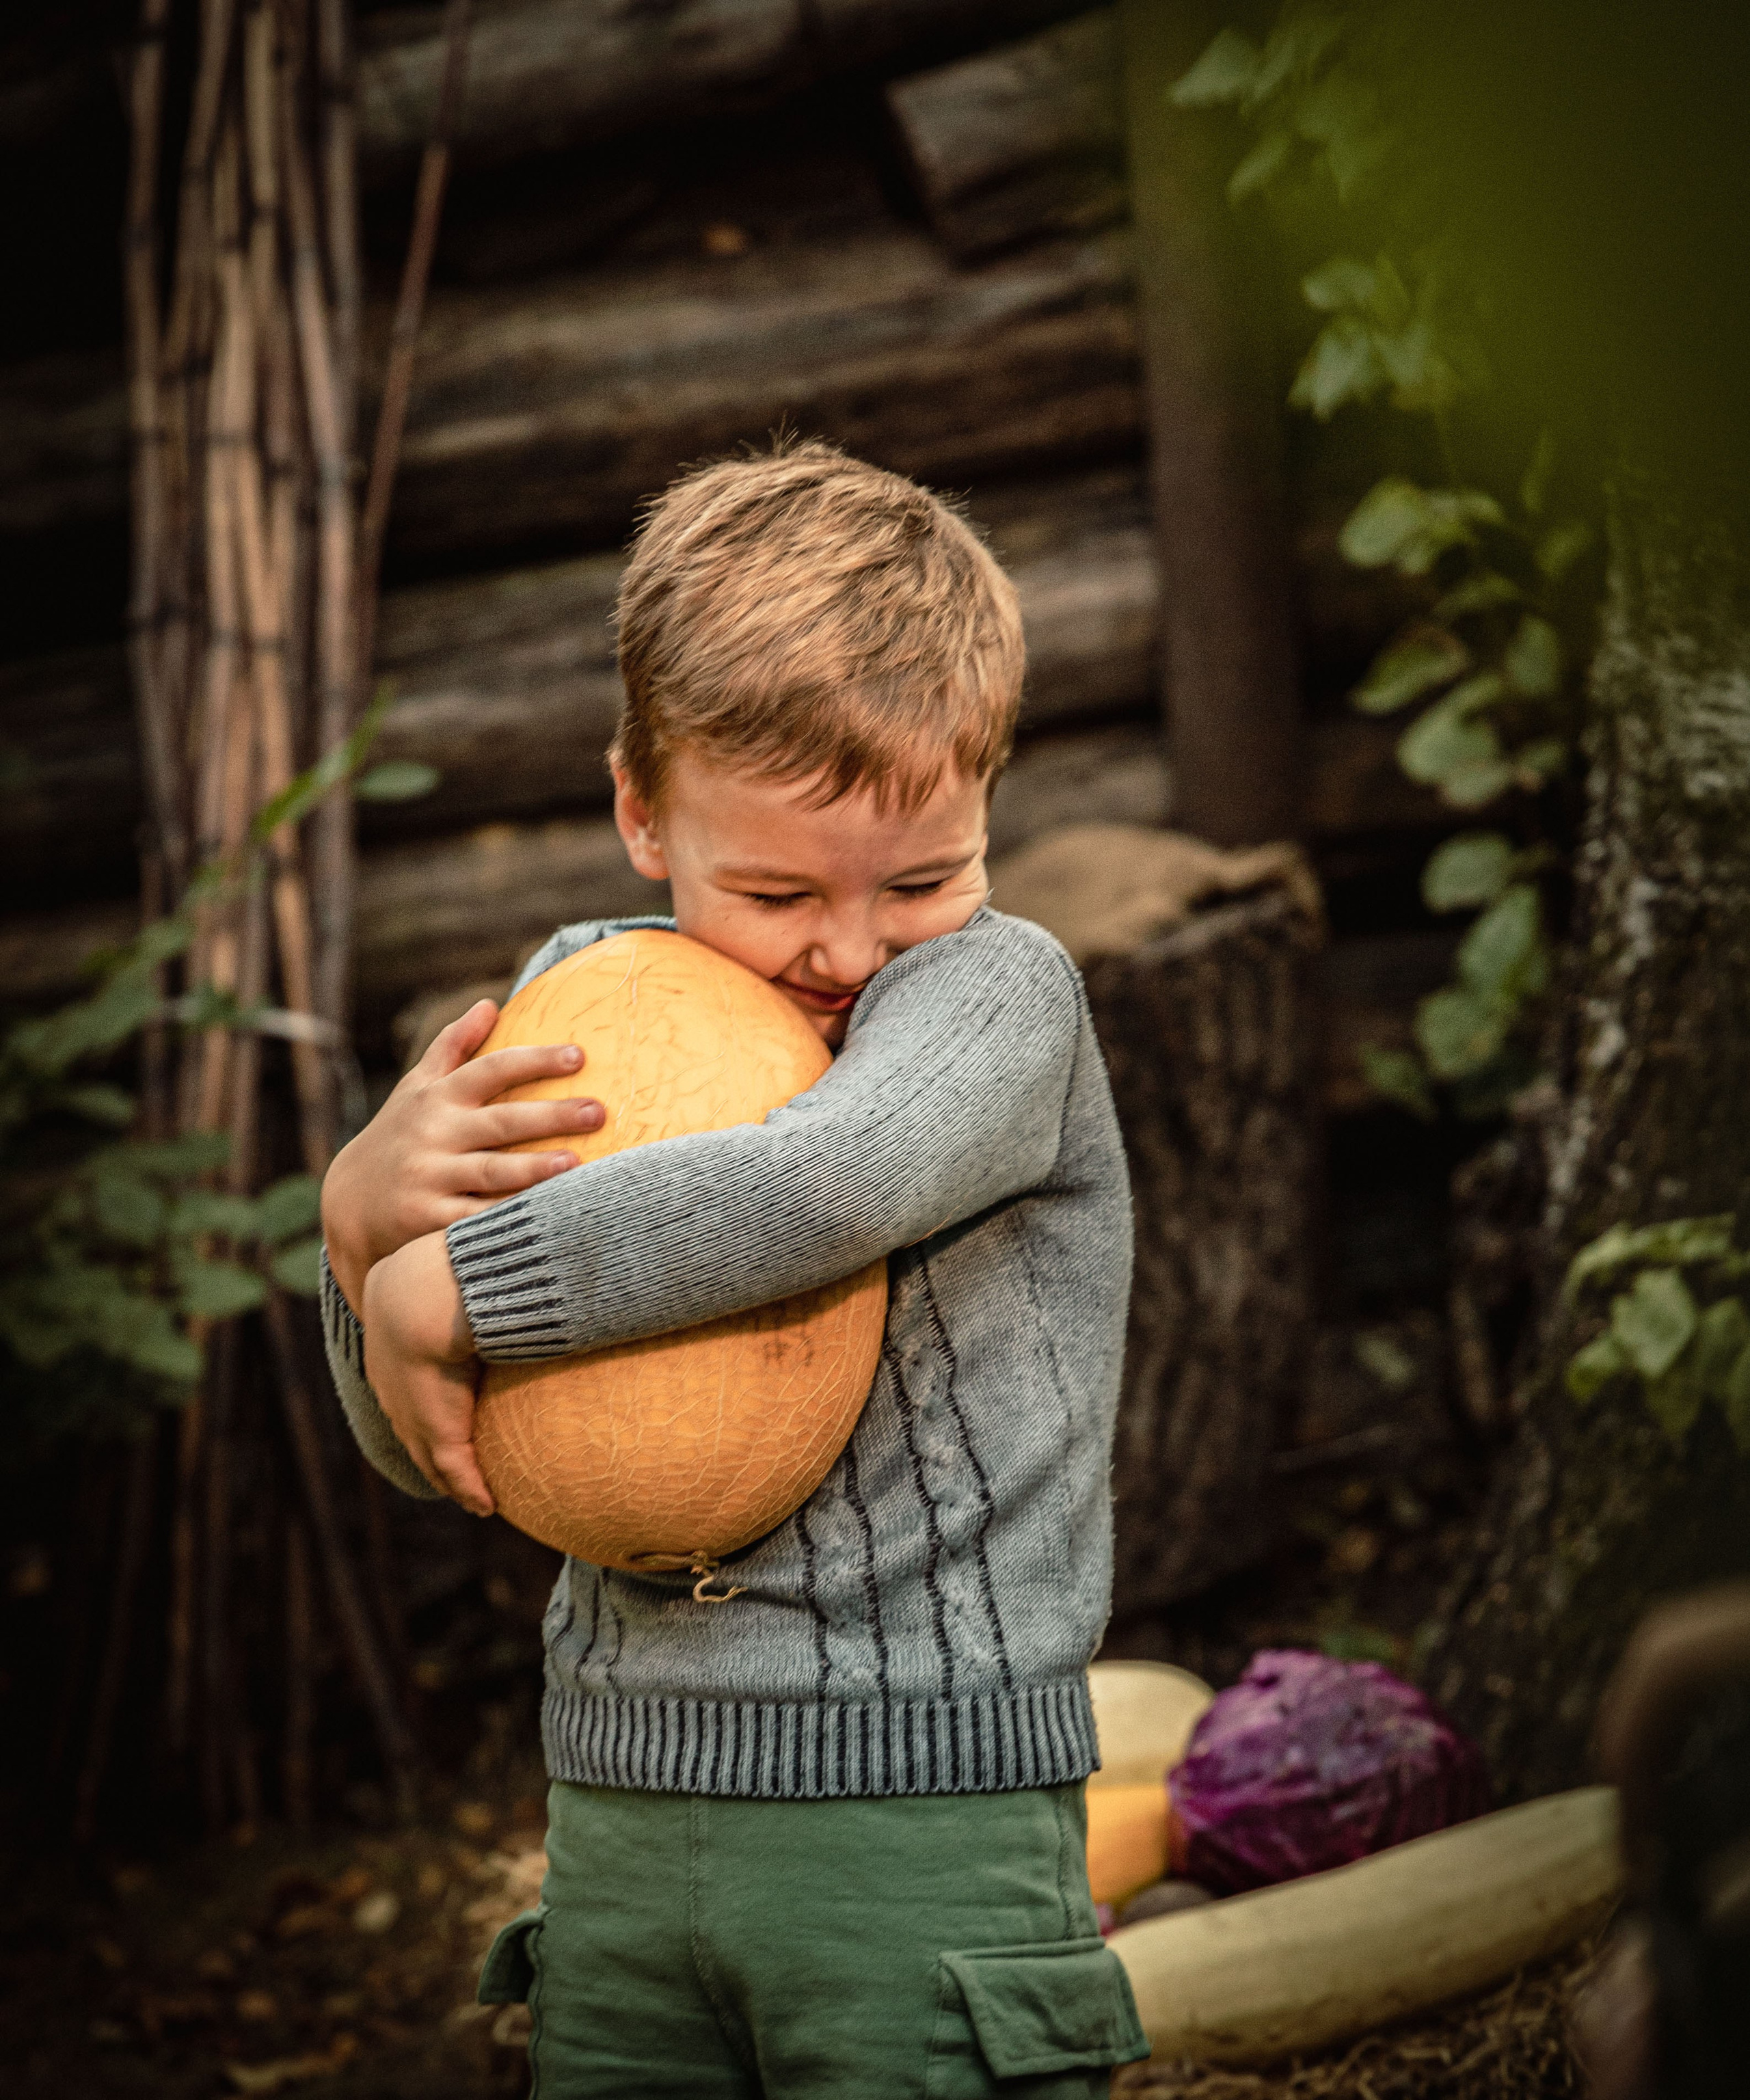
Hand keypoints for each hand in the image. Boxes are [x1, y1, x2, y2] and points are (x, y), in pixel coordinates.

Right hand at [322, 997, 604, 1314]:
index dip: (534, 1061)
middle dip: (551, 1115)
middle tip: (599, 1111)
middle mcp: (435, 1133)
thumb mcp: (417, 1088)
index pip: (492, 1069)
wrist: (349, 1202)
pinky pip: (472, 1220)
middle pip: (501, 1121)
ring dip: (533, 1169)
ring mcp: (430, 1177)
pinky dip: (504, 1219)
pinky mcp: (426, 1220)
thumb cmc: (400, 1136)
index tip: (579, 1056)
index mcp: (439, 1098)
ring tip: (575, 1164)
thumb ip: (454, 1046)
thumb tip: (490, 1004)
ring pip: (490, 1172)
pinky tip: (542, 1217)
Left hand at [363, 1231, 493, 1513]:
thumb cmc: (454, 1261)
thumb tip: (515, 1244)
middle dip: (425, 1444)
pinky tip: (486, 1502)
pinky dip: (469, 1486)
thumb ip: (481, 1267)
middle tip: (448, 1464)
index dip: (414, 1397)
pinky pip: (454, 1466)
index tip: (432, 1410)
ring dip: (447, 1474)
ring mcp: (410, 1405)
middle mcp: (391, 1376)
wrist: (430, 1290)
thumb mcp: (459, 1264)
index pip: (399, 1377)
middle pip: (408, 1420)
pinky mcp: (436, 1425)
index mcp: (389, 1333)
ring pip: (427, 1449)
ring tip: (470, 1494)